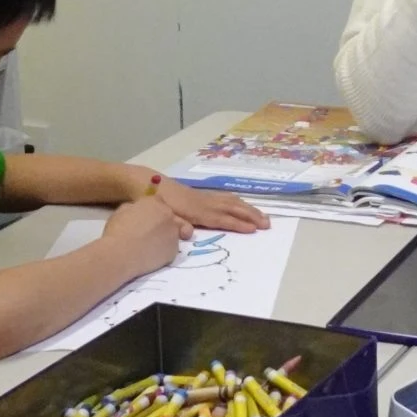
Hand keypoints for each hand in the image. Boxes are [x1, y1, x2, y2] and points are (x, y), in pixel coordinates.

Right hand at [101, 195, 191, 272]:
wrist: (121, 255)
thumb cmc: (117, 232)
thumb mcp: (120, 212)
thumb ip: (133, 208)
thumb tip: (137, 210)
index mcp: (154, 202)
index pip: (158, 203)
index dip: (152, 212)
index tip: (144, 219)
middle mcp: (168, 215)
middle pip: (168, 218)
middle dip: (160, 224)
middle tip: (146, 234)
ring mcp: (174, 233)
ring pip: (171, 234)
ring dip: (163, 238)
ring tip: (148, 246)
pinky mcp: (174, 250)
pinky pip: (170, 249)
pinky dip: (163, 252)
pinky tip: (151, 256)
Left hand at [153, 180, 269, 232]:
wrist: (148, 184)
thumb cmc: (154, 203)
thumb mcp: (162, 215)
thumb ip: (176, 224)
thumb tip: (188, 233)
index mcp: (196, 210)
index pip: (221, 219)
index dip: (237, 224)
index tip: (253, 229)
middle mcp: (205, 202)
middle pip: (232, 209)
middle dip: (251, 216)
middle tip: (268, 224)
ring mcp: (206, 197)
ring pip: (232, 202)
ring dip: (249, 209)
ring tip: (264, 217)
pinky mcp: (204, 195)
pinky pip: (226, 198)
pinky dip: (239, 202)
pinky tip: (245, 206)